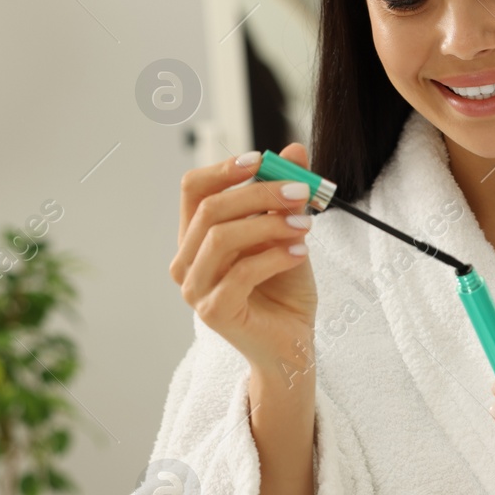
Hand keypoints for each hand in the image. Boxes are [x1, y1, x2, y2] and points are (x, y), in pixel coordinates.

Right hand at [169, 144, 317, 382]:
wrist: (292, 344)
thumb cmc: (284, 290)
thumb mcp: (289, 234)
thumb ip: (286, 197)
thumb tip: (296, 150)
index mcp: (197, 238)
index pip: (193, 190)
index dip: (223, 169)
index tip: (261, 159)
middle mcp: (187, 261)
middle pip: (211, 209)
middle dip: (259, 193)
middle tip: (302, 190)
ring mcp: (195, 289)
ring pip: (222, 238)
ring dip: (269, 224)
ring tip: (307, 226)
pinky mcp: (214, 311)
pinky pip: (241, 272)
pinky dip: (275, 256)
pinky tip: (301, 251)